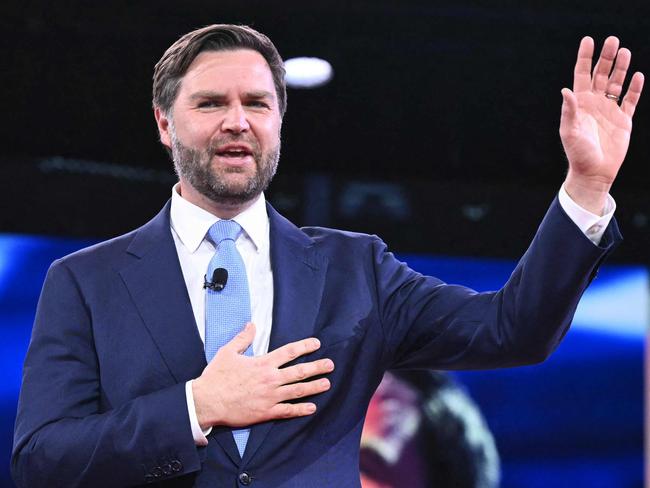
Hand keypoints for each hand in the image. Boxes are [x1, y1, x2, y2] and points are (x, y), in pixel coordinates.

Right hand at [192, 322, 333, 429]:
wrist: (207, 401)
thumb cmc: (216, 376)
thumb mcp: (228, 352)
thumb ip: (243, 338)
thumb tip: (251, 325)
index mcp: (262, 363)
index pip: (289, 352)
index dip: (304, 346)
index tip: (316, 343)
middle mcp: (270, 379)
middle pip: (299, 371)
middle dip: (317, 367)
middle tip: (330, 365)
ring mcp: (270, 396)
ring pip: (297, 391)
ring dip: (314, 387)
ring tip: (327, 383)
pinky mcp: (266, 412)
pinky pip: (287, 411)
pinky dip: (301, 409)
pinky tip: (312, 407)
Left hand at [560, 36, 643, 213]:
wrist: (593, 173)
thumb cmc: (577, 154)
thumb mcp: (569, 132)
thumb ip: (569, 111)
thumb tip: (565, 90)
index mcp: (579, 104)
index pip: (581, 75)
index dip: (585, 58)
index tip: (588, 40)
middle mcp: (594, 104)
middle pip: (601, 74)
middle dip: (607, 58)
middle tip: (612, 40)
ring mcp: (609, 111)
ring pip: (616, 83)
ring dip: (621, 68)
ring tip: (625, 51)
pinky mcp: (623, 120)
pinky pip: (630, 101)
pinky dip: (634, 89)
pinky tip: (637, 76)